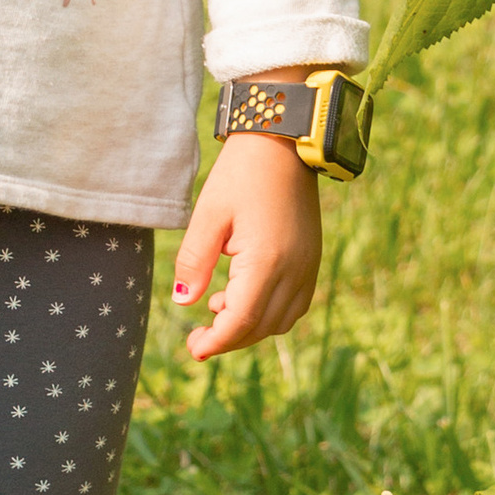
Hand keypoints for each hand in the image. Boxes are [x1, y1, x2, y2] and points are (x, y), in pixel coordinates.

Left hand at [172, 133, 322, 362]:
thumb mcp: (208, 215)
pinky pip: (295, 305)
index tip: (193, 348)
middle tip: (197, 336)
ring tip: (217, 307)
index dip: (216, 341)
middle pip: (261, 327)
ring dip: (250, 327)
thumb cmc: (241, 175)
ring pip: (281, 321)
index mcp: (267, 261)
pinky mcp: (312, 260)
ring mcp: (308, 267)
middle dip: (229, 339)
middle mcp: (294, 270)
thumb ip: (194, 261)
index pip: (242, 320)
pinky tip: (244, 296)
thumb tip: (182, 301)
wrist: (284, 145)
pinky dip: (270, 315)